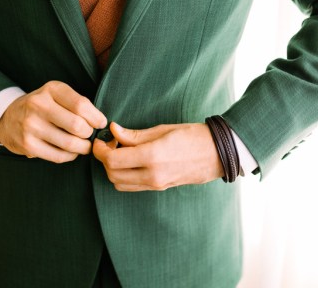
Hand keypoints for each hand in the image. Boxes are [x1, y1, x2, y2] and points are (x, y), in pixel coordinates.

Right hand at [0, 81, 106, 162]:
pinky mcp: (28, 145)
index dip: (96, 118)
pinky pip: (59, 156)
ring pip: (70, 144)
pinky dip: (70, 156)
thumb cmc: (42, 106)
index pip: (81, 105)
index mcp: (51, 89)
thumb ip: (77, 104)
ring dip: (83, 148)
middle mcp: (39, 105)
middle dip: (89, 134)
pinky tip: (71, 151)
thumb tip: (102, 124)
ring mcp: (31, 126)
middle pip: (77, 126)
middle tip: (89, 135)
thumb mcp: (56, 95)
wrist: (7, 117)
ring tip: (84, 145)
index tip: (100, 123)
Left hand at [92, 122, 223, 191]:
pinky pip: (132, 186)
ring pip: (119, 183)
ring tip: (120, 153)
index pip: (112, 160)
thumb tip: (113, 130)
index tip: (99, 139)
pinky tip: (131, 161)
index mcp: (152, 157)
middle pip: (112, 174)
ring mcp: (156, 184)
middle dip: (104, 159)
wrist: (217, 153)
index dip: (100, 150)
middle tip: (109, 144)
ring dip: (113, 169)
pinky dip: (124, 176)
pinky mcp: (159, 188)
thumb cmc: (192, 136)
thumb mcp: (162, 130)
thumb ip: (134, 134)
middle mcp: (152, 175)